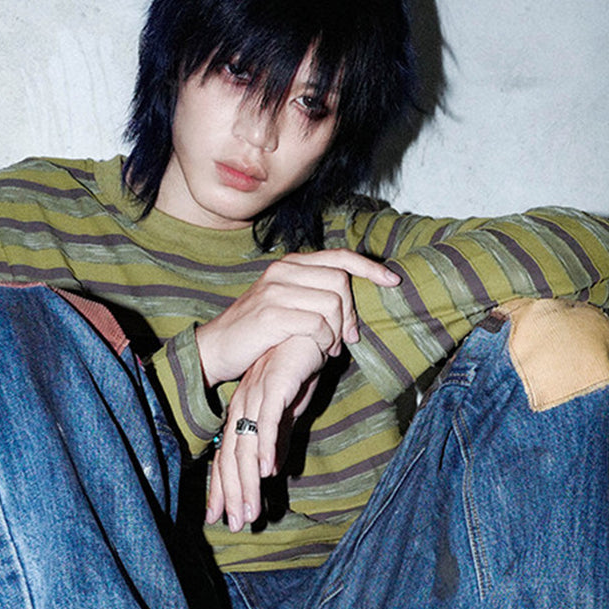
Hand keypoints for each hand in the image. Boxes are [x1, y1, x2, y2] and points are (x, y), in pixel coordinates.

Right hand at [196, 249, 399, 386]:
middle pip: (340, 280)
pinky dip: (325, 340)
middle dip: (351, 311)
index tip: (392, 282)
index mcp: (290, 265)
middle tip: (350, 337)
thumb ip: (311, 294)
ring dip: (338, 330)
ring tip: (331, 347)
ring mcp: (276, 291)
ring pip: (332, 302)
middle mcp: (283, 271)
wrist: (215, 348)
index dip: (369, 267)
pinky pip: (317, 323)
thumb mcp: (283, 303)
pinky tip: (320, 351)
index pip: (339, 257)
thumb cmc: (255, 332)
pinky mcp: (271, 315)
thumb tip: (346, 299)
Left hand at [206, 335, 324, 530]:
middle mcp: (243, 406)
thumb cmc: (299, 366)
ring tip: (250, 511)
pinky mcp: (276, 383)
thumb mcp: (289, 410)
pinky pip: (268, 419)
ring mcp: (256, 395)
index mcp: (243, 413)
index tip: (221, 518)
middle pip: (231, 457)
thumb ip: (278, 439)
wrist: (308, 328)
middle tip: (235, 526)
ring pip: (247, 445)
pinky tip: (269, 470)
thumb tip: (271, 470)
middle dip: (232, 495)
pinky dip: (267, 445)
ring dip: (248, 482)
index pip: (227, 457)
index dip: (223, 489)